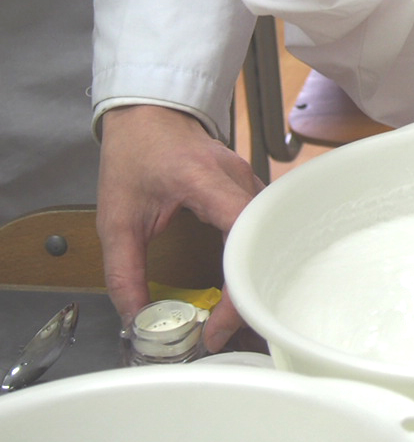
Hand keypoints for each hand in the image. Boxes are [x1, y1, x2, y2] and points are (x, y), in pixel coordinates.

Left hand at [97, 105, 263, 351]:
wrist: (149, 113)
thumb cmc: (135, 155)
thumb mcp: (116, 218)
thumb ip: (123, 272)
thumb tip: (136, 319)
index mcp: (206, 182)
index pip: (241, 236)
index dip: (238, 285)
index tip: (220, 323)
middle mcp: (238, 179)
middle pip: (264, 241)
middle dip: (252, 289)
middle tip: (233, 327)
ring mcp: (249, 181)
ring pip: (269, 234)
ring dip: (256, 272)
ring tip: (238, 310)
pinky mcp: (249, 187)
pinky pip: (263, 227)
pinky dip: (254, 256)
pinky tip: (242, 278)